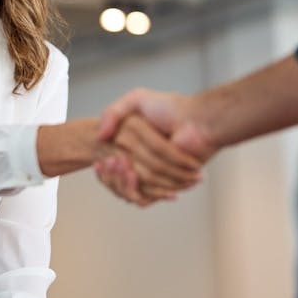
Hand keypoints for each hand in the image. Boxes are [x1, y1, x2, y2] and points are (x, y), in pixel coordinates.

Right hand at [94, 89, 219, 204]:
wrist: (196, 122)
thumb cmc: (171, 108)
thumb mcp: (136, 99)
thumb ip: (112, 112)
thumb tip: (100, 137)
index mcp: (135, 148)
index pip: (111, 167)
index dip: (103, 170)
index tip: (100, 161)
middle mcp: (144, 163)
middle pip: (117, 182)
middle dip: (110, 176)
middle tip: (109, 161)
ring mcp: (155, 175)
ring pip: (128, 191)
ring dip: (120, 182)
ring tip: (122, 165)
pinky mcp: (166, 186)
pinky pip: (144, 197)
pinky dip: (134, 190)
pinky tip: (131, 174)